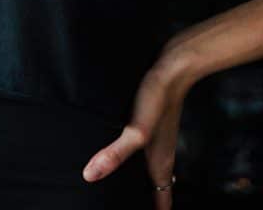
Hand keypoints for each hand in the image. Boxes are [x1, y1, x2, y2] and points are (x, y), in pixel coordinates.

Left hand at [82, 57, 191, 208]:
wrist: (173, 66)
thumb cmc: (158, 98)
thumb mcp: (136, 130)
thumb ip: (115, 154)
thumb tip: (89, 176)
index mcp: (160, 165)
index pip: (162, 202)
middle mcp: (161, 156)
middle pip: (155, 190)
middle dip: (143, 201)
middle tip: (119, 204)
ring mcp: (157, 139)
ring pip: (149, 170)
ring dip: (139, 181)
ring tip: (116, 186)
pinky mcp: (151, 124)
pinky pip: (143, 151)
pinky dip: (133, 159)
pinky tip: (115, 150)